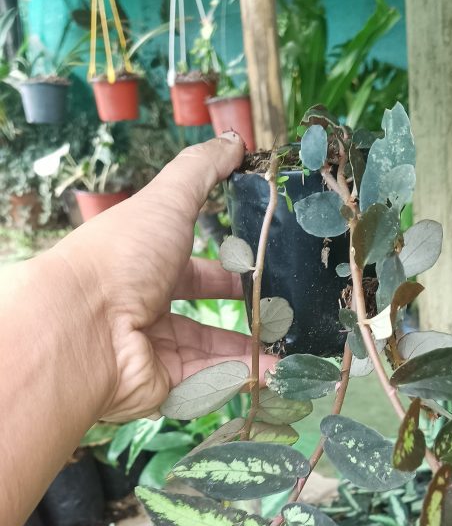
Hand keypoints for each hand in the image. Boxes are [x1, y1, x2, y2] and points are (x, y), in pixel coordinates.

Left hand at [54, 134, 272, 422]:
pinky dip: (243, 376)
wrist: (84, 328)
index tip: (263, 269)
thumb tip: (235, 141)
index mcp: (144, 264)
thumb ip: (202, 170)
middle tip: (283, 313)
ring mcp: (154, 349)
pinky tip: (278, 371)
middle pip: (203, 314)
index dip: (227, 269)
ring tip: (293, 347)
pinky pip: (209, 381)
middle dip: (244, 315)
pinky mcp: (163, 384)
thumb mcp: (167, 200)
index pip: (192, 270)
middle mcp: (146, 308)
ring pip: (211, 351)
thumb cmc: (121, 257)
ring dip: (252, 349)